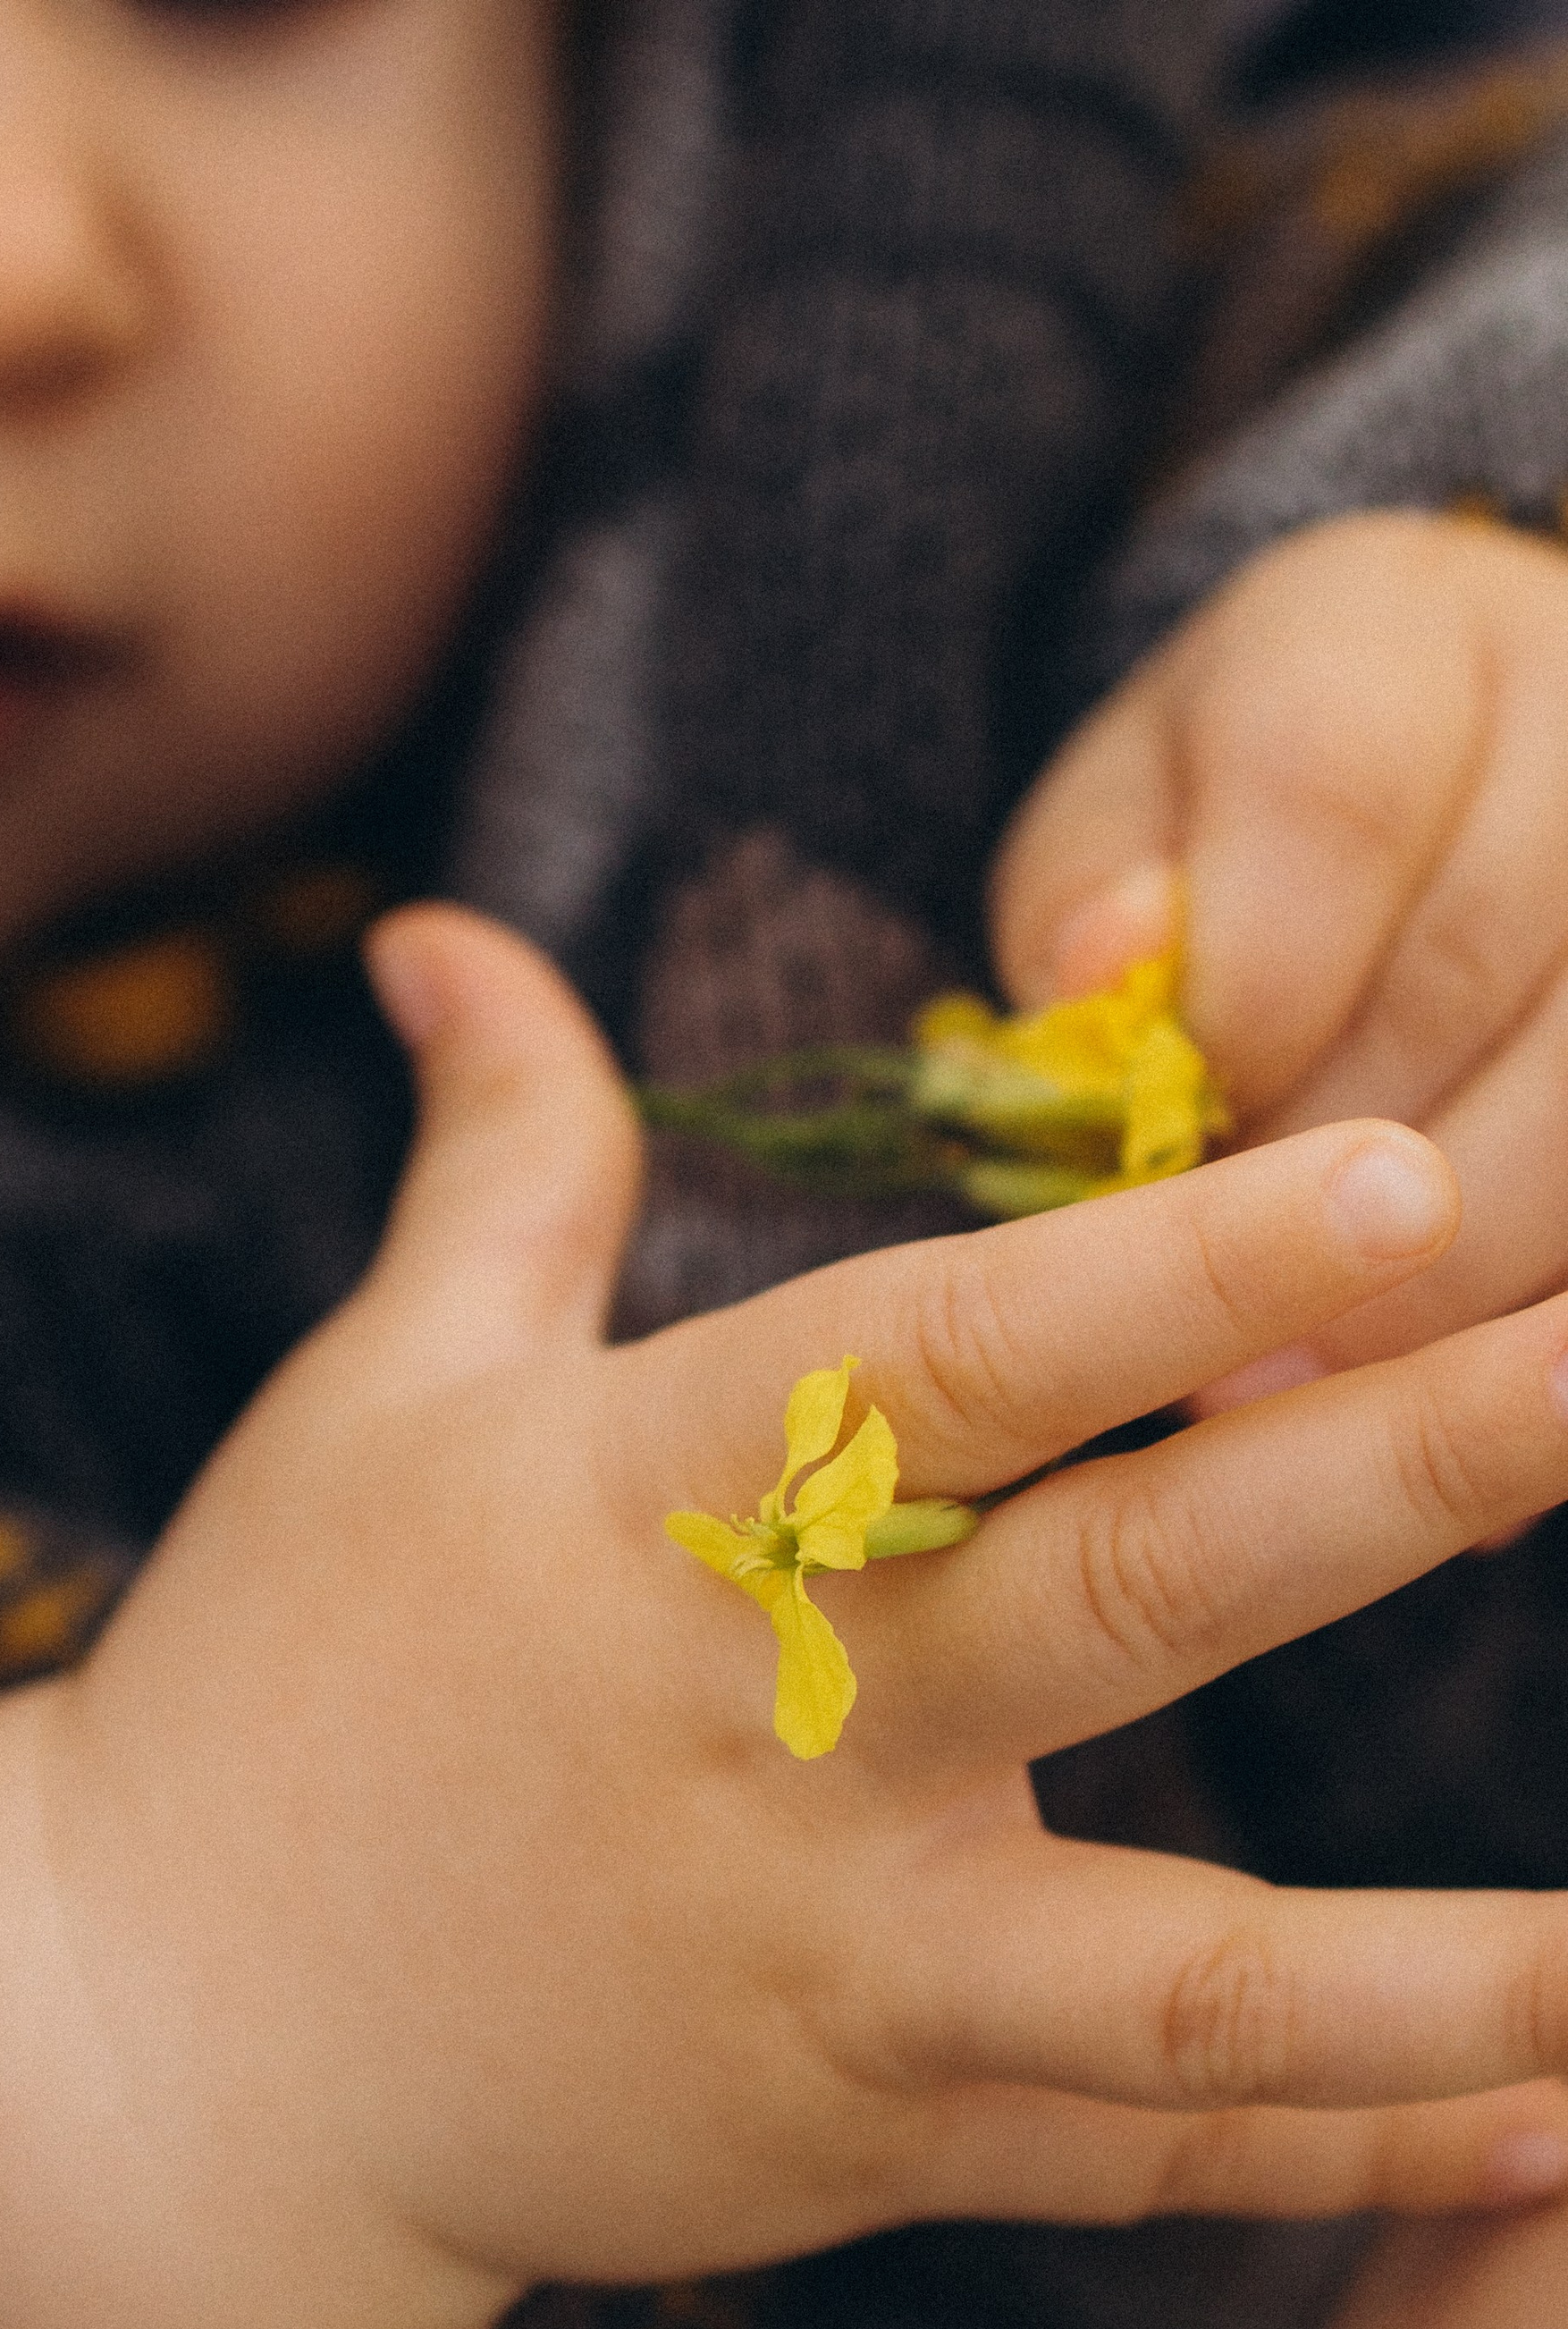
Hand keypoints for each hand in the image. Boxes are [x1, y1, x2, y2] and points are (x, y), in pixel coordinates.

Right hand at [0, 905, 1567, 2328]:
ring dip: (1457, 1966)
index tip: (1398, 1173)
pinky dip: (1360, 2152)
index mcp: (645, 1510)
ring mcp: (831, 1974)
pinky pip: (1147, 2163)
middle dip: (1407, 1476)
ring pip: (1190, 1985)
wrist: (168, 2064)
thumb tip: (446, 930)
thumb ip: (492, 1167)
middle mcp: (768, 1742)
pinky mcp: (865, 2143)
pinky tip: (1560, 2138)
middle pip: (1133, 1603)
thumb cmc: (272, 1691)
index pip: (939, 1362)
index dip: (1173, 1264)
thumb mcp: (364, 1407)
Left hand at [994, 510, 1567, 1395]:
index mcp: (1378, 631)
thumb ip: (1092, 909)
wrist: (1392, 807)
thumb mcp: (1119, 848)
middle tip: (1242, 1342)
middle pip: (1485, 955)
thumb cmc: (1219, 851)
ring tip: (1335, 1396)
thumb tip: (1105, 969)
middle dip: (1352, 1175)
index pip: (1329, 792)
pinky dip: (1545, 1301)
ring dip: (1464, 1270)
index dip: (1254, 997)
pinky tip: (1465, 1410)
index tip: (1185, 1137)